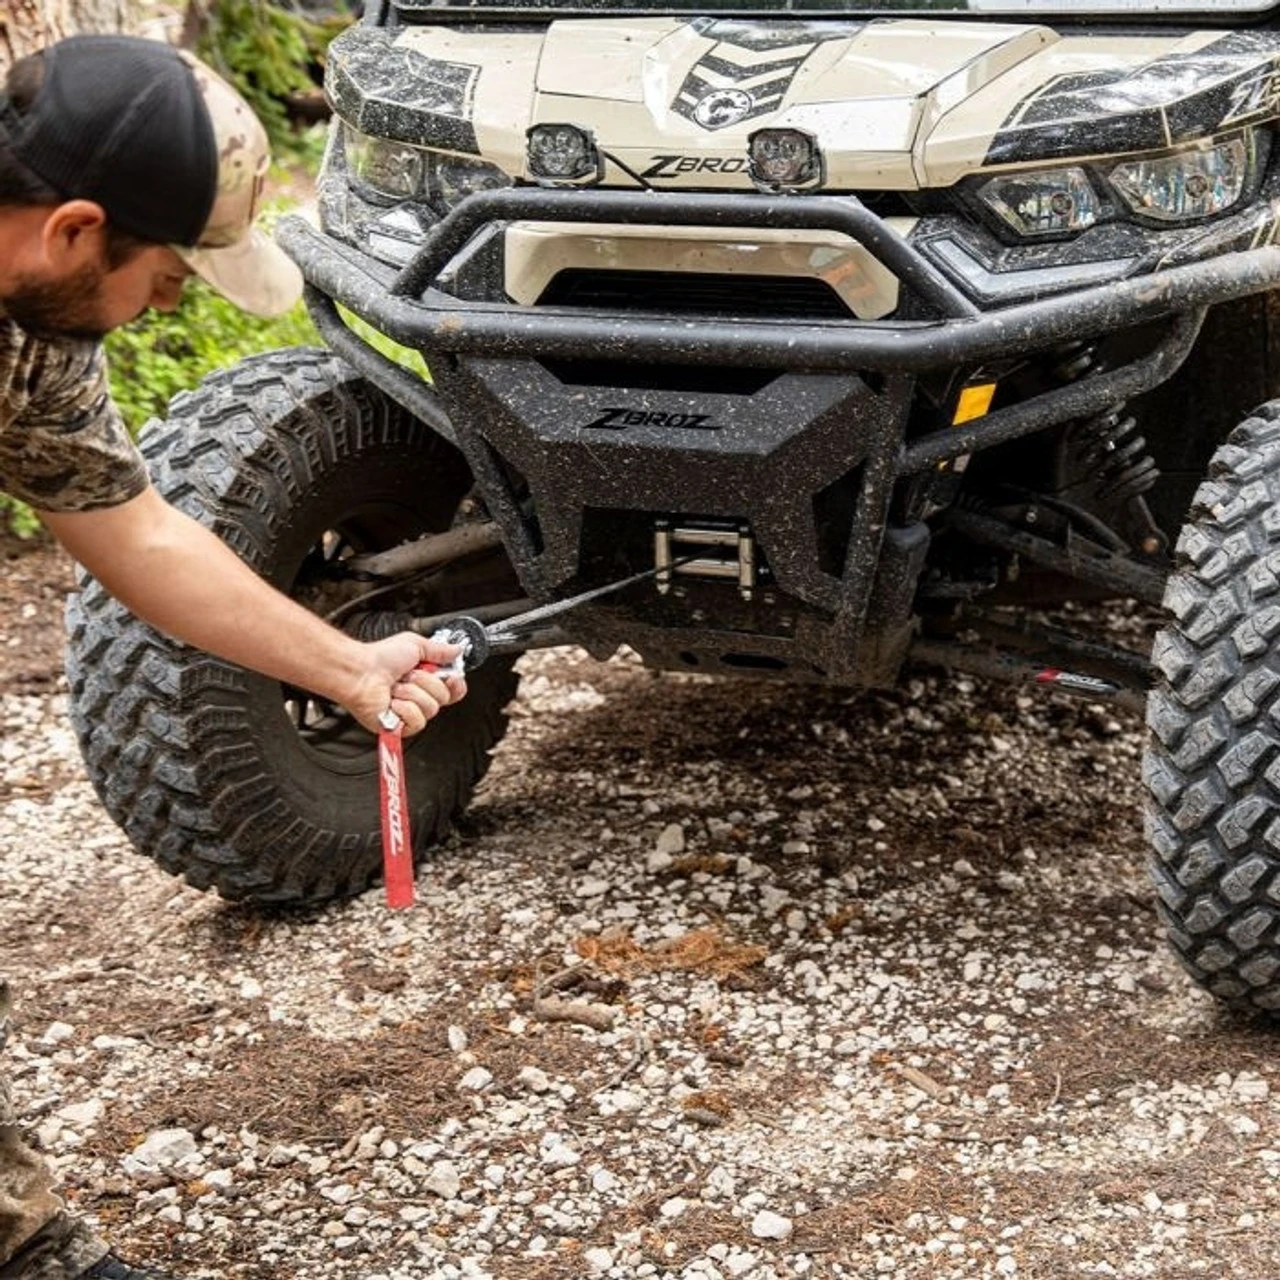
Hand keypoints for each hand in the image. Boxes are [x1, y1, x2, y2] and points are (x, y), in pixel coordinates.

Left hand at [342, 632, 468, 735]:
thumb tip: (457, 650)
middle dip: (426, 682)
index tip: (450, 676)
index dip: (455, 685)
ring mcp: (409, 713)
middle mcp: (418, 696)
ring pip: (430, 709)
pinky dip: (405, 709)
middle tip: (409, 675)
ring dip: (412, 694)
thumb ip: (439, 649)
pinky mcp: (399, 726)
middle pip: (444, 698)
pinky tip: (393, 702)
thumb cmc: (379, 658)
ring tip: (396, 688)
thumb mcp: (414, 645)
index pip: (453, 690)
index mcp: (425, 679)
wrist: (359, 672)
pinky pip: (417, 721)